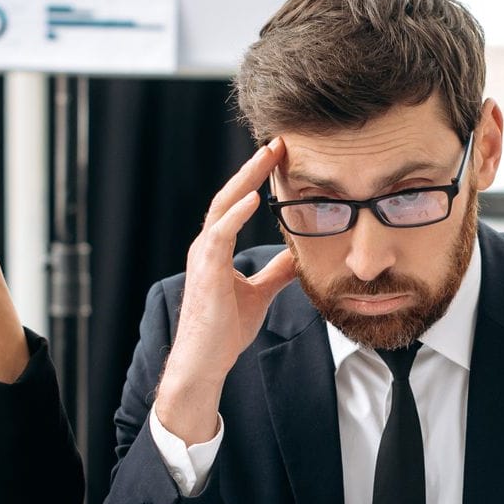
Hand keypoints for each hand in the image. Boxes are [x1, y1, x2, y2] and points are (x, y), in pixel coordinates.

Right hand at [153, 139, 298, 443]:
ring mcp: (204, 257)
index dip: (256, 178)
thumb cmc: (225, 330)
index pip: (237, 202)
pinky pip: (219, 234)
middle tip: (277, 143)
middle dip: (252, 168)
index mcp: (217, 248)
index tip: (280, 156)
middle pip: (229, 195)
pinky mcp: (207, 271)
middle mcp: (207, 246)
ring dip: (245, 180)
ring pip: (222, 207)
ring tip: (266, 157)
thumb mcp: (260, 294)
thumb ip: (276, 273)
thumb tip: (298, 257)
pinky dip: (236, 214)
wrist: (206, 361)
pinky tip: (254, 197)